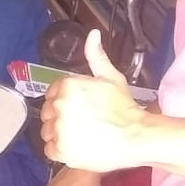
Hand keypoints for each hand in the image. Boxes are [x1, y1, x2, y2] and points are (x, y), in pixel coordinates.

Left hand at [41, 30, 146, 172]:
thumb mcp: (111, 77)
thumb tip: (93, 35)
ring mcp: (60, 128)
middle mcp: (60, 106)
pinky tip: (77, 146)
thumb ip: (96, 56)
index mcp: (67, 85)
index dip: (65, 101)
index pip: (52, 93)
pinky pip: (49, 149)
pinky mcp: (61, 149)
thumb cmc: (125, 109)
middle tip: (81, 122)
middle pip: (48, 112)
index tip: (78, 108)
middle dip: (60, 116)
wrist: (137, 137)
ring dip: (59, 133)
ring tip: (80, 135)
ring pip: (47, 131)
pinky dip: (60, 150)